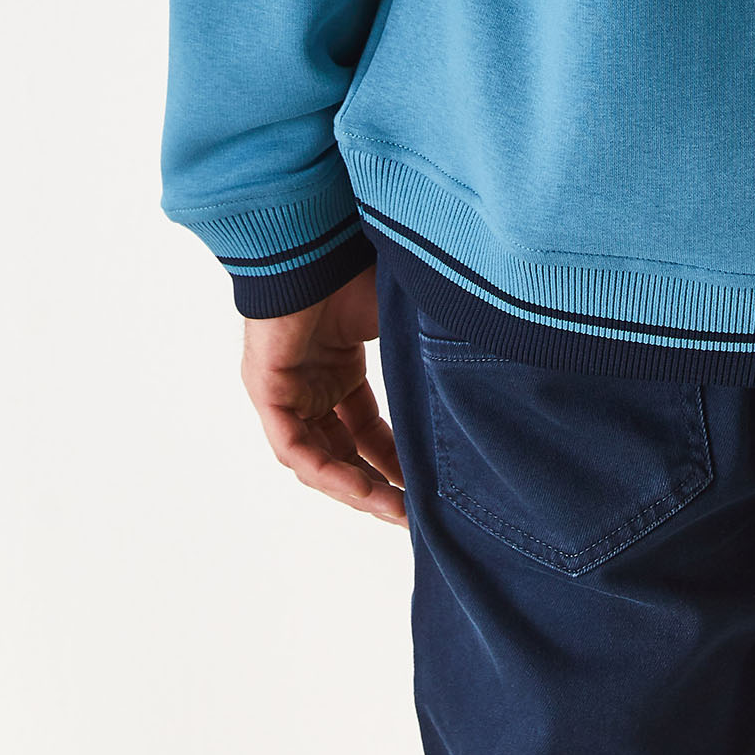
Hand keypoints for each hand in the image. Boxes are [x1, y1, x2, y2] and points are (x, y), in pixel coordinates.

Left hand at [241, 265, 406, 524]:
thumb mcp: (400, 323)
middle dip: (377, 484)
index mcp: (336, 365)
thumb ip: (424, 356)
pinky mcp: (267, 391)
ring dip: (356, 487)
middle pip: (342, 449)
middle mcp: (308, 383)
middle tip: (412, 512)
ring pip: (318, 457)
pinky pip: (295, 448)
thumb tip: (486, 369)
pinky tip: (363, 491)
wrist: (319, 243)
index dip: (393, 459)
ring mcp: (285, 389)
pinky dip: (329, 472)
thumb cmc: (358, 268)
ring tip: (395, 511)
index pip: (363, 427)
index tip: (424, 485)